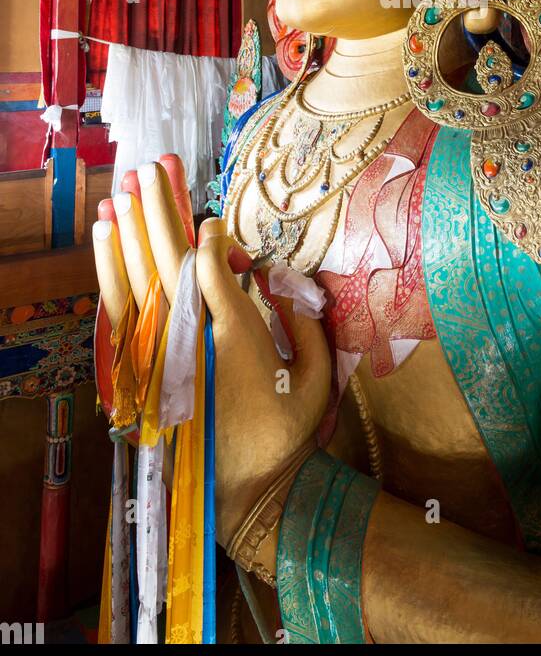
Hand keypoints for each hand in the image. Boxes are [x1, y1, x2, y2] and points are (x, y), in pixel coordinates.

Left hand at [92, 157, 330, 544]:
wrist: (245, 490)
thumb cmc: (287, 432)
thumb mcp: (319, 378)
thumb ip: (307, 323)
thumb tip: (287, 279)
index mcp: (235, 338)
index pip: (210, 268)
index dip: (210, 235)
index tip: (212, 218)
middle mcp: (190, 339)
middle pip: (168, 258)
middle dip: (161, 207)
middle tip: (156, 165)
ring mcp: (160, 354)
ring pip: (138, 277)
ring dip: (131, 228)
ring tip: (125, 185)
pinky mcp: (142, 368)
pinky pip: (120, 307)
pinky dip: (110, 267)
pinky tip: (107, 233)